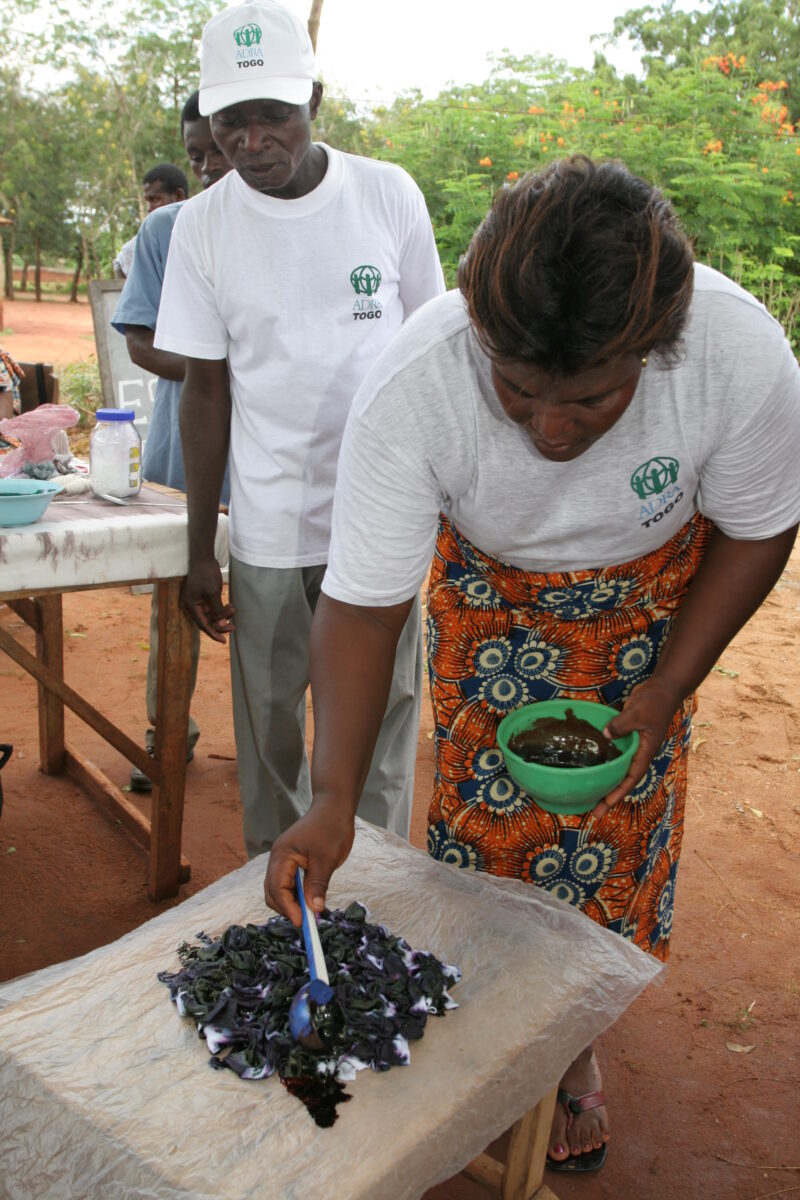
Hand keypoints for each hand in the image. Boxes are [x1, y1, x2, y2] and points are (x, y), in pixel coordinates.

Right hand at [181, 558, 234, 641]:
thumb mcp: (212, 593)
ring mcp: (200, 601)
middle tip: (233, 627)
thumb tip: (221, 624)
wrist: (204, 558)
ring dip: (223, 614)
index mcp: (192, 606)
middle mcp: (194, 605)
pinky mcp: (206, 596)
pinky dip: (223, 608)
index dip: (213, 633)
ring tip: (234, 609)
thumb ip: (217, 609)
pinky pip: (215, 607)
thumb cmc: (205, 574)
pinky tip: (231, 606)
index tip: (223, 640)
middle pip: (208, 621)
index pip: (203, 624)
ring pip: (213, 615)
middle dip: (221, 624)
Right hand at [264, 800, 355, 924]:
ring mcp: (283, 859)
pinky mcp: (292, 861)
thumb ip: (317, 884)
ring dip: (291, 903)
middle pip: (272, 891)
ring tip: (309, 914)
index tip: (302, 922)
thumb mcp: (327, 859)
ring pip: (278, 889)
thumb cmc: (331, 828)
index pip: (277, 888)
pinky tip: (309, 900)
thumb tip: (313, 909)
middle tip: (306, 922)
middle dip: (286, 908)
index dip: (288, 907)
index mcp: (282, 855)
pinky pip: (287, 883)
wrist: (334, 807)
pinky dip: (295, 895)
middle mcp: (278, 858)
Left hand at [592, 677, 683, 816]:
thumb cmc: (655, 702)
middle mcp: (640, 752)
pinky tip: (593, 763)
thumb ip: (621, 725)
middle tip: (595, 811)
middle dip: (611, 795)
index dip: (618, 792)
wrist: (664, 687)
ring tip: (591, 793)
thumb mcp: (637, 713)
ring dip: (608, 780)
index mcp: (645, 752)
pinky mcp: (629, 734)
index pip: (631, 778)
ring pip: (619, 767)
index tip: (605, 805)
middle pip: (624, 778)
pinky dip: (606, 760)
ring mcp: (635, 744)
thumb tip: (605, 736)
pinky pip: (616, 752)